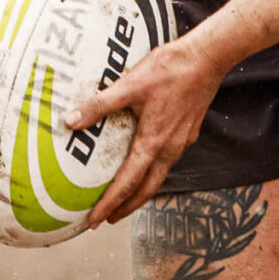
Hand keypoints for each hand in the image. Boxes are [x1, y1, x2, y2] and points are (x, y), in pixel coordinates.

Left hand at [64, 34, 233, 226]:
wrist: (208, 58)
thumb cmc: (170, 70)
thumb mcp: (129, 86)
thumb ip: (99, 105)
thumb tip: (70, 120)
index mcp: (153, 142)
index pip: (127, 184)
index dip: (109, 204)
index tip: (94, 221)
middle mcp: (169, 149)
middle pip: (147, 190)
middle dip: (126, 207)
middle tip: (108, 219)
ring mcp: (182, 142)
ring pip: (159, 176)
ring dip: (141, 191)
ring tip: (125, 196)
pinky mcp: (188, 132)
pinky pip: (168, 161)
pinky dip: (153, 171)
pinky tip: (145, 161)